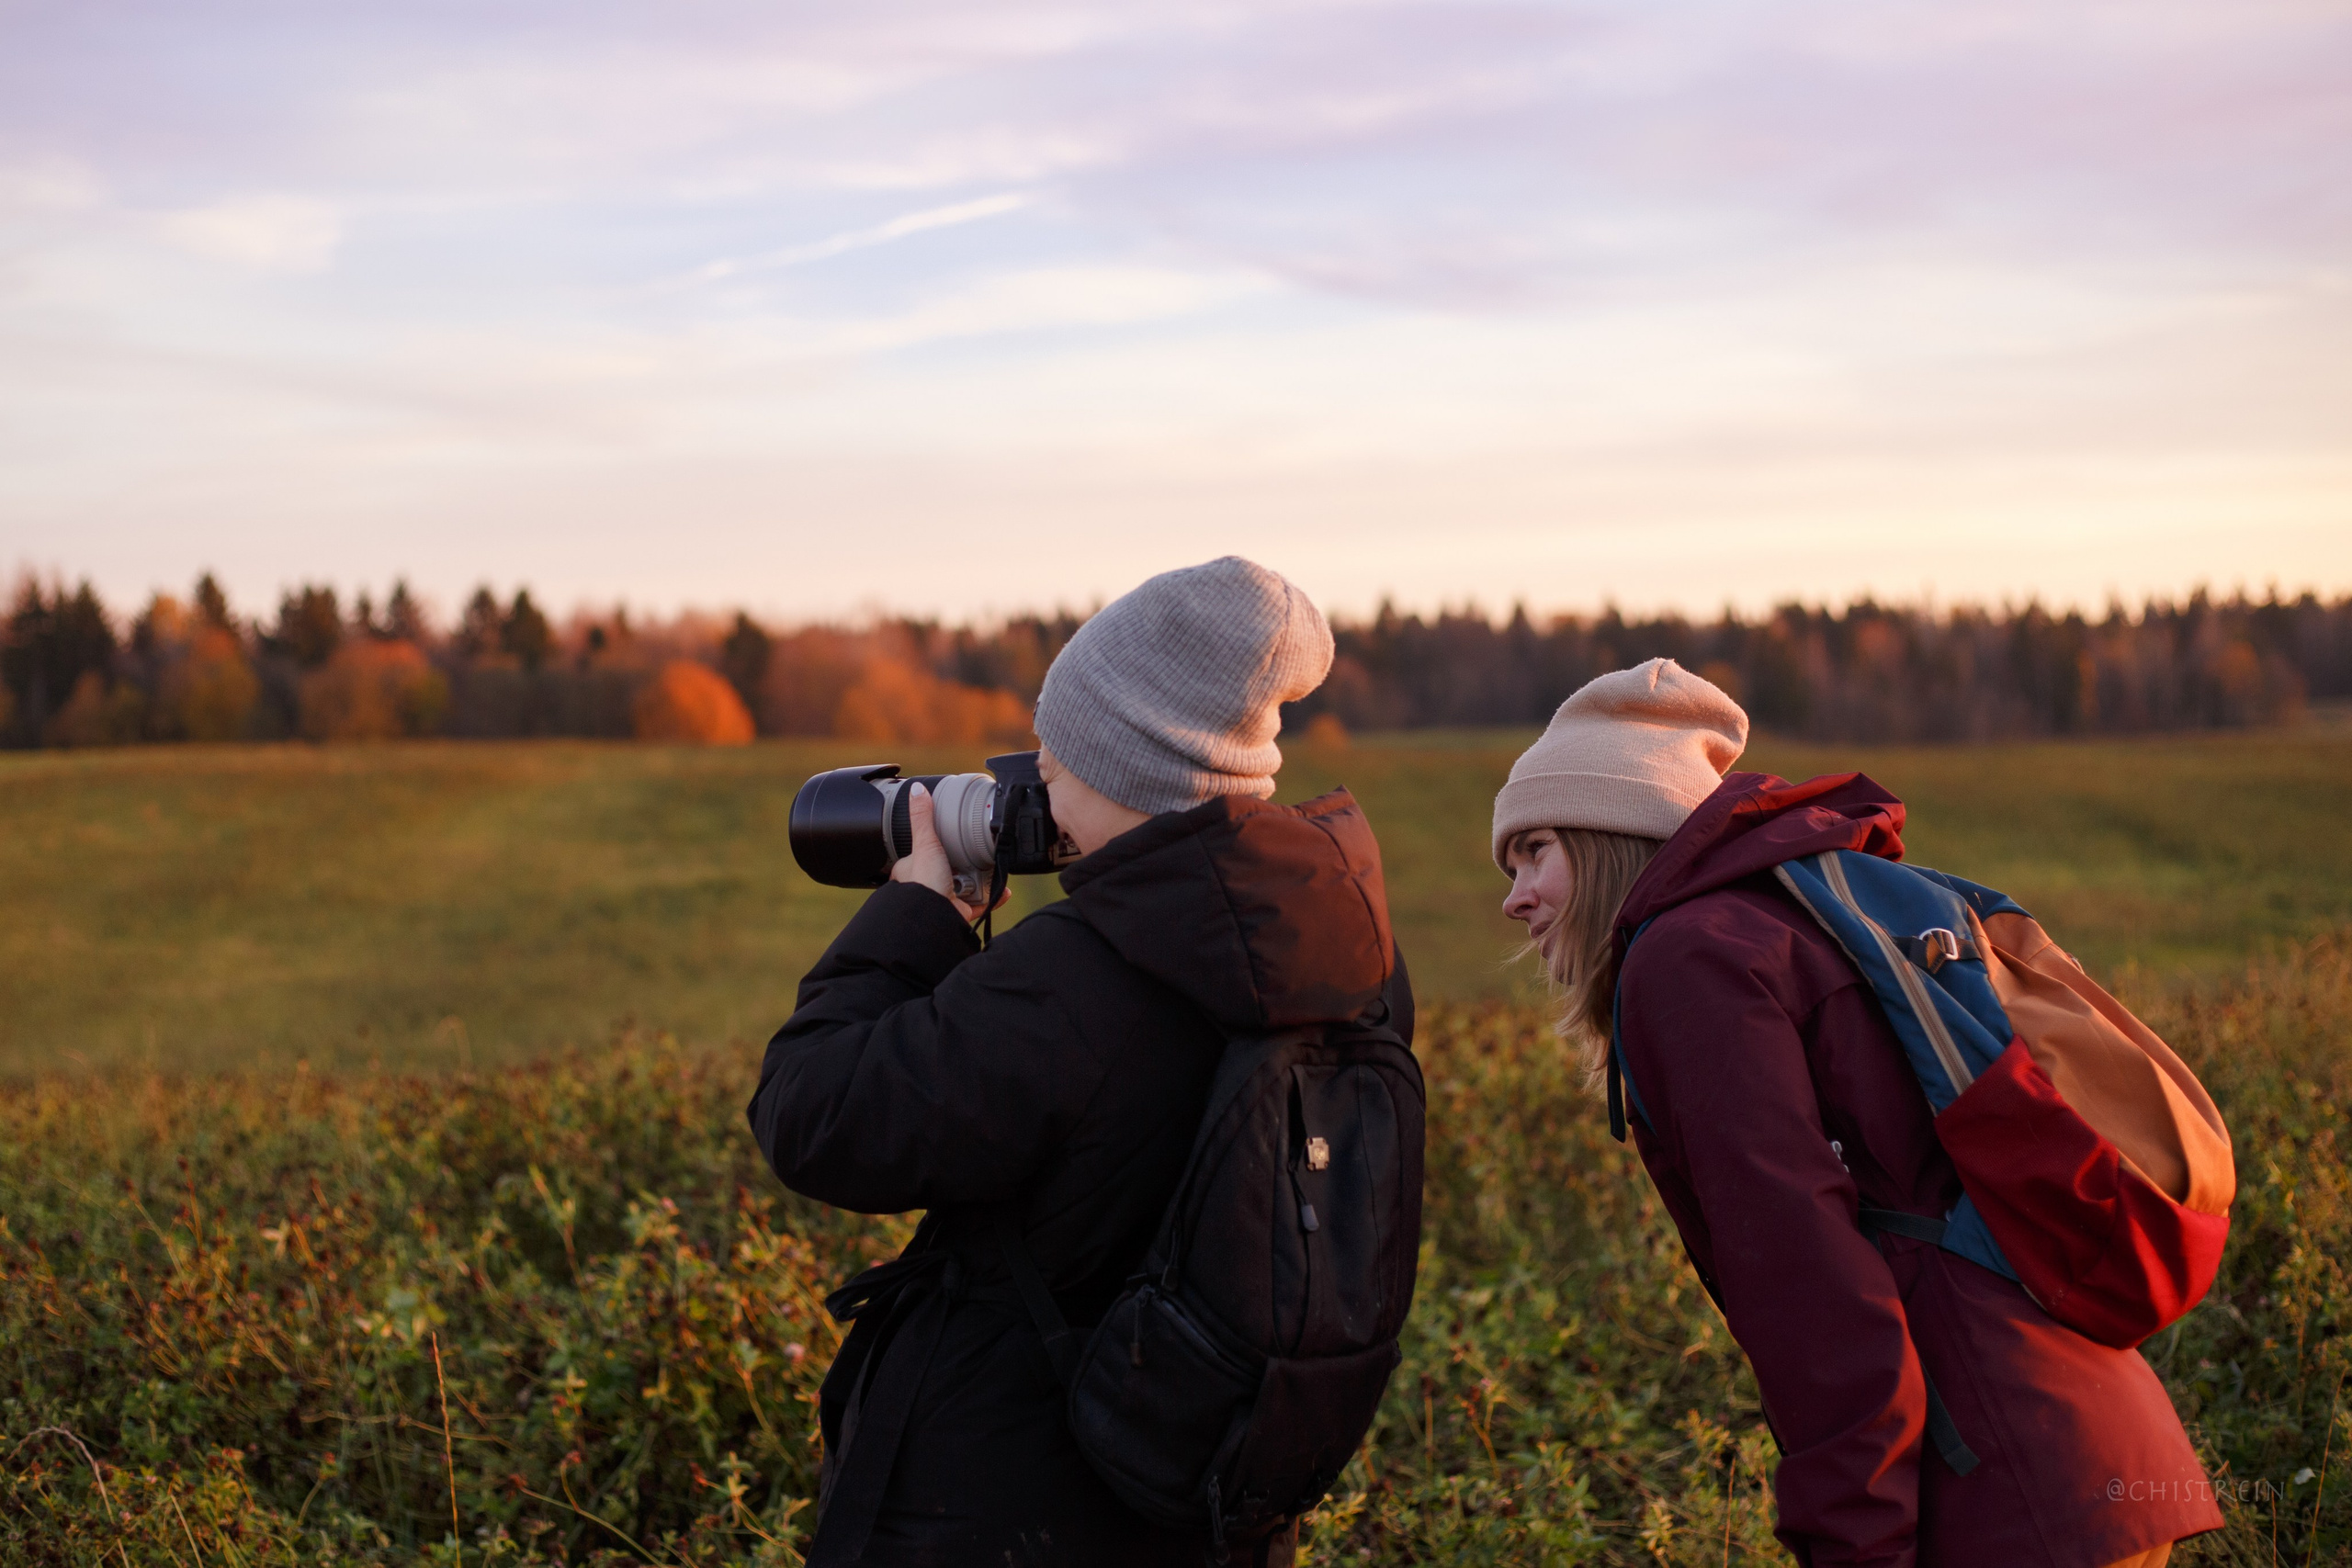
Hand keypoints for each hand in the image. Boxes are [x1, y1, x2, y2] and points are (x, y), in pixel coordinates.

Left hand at [889, 784, 1004, 922]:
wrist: (934, 917)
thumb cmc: (923, 885)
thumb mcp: (924, 843)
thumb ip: (922, 818)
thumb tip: (917, 790)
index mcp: (909, 872)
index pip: (916, 856)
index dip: (927, 848)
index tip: (940, 841)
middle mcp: (924, 888)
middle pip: (942, 872)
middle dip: (958, 865)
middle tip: (972, 854)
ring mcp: (941, 902)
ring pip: (961, 888)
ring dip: (976, 880)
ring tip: (988, 868)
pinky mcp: (957, 914)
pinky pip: (977, 905)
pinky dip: (991, 899)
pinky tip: (1002, 890)